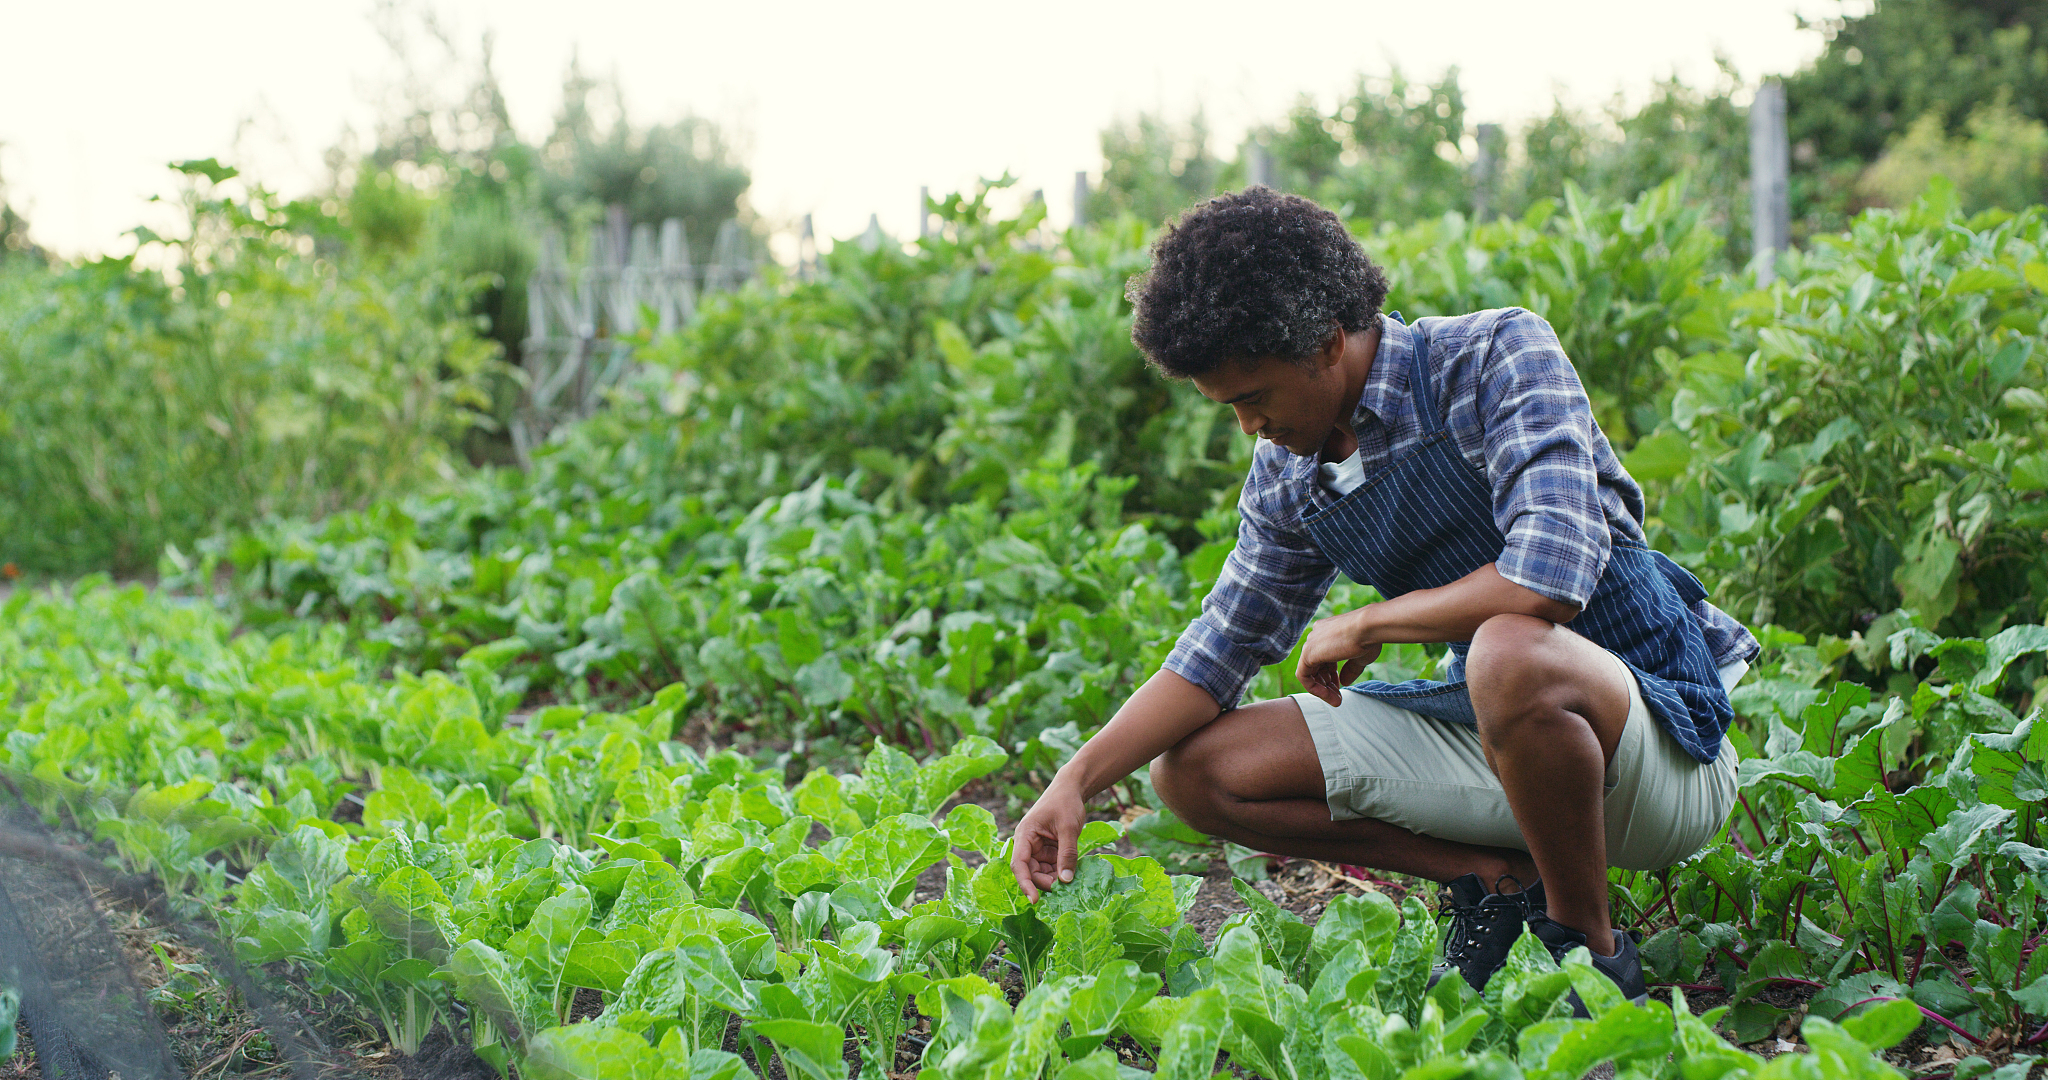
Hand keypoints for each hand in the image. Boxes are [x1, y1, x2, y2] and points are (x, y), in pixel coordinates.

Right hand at [1009, 780, 1084, 901]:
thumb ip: (1067, 853)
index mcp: (1025, 835)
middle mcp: (1027, 844)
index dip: (1025, 884)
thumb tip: (1066, 880)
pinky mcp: (1048, 851)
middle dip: (1044, 882)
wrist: (1072, 789)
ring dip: (1053, 879)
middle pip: (1030, 871)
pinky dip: (1060, 872)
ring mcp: (1038, 848)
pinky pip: (1051, 867)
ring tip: (1070, 881)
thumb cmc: (1066, 803)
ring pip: (1041, 872)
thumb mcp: (1068, 828)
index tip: (1034, 900)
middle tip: (1063, 889)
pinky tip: (1071, 874)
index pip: (1019, 864)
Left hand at [1296, 608, 1381, 706]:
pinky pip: (1304, 676)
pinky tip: (1329, 696)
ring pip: (1309, 672)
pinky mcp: (1307, 653)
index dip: (1332, 675)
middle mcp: (1316, 636)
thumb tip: (1344, 683)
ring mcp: (1310, 643)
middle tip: (1338, 698)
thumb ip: (1350, 668)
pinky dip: (1315, 689)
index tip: (1341, 686)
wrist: (1369, 627)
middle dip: (1327, 684)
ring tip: (1336, 701)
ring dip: (1322, 689)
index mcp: (1327, 632)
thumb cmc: (1369, 638)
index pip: (1324, 658)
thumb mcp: (1360, 657)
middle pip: (1316, 666)